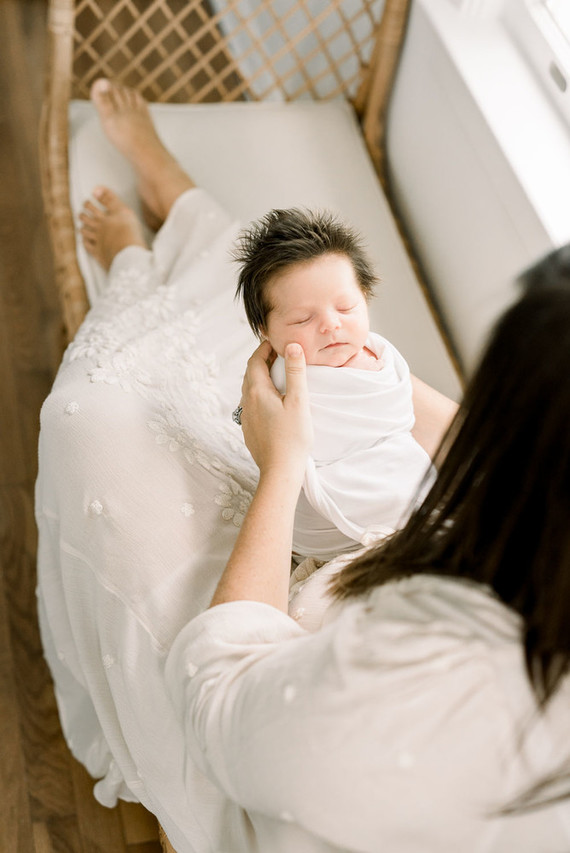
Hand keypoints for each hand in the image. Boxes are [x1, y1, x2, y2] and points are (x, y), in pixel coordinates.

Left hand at [240, 340, 312, 478]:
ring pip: (250, 389)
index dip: (264, 347)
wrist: (279, 470)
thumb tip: (292, 346)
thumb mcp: (298, 401)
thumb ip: (295, 372)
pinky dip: (261, 393)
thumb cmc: (292, 437)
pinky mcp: (249, 429)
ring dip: (262, 378)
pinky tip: (274, 401)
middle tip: (280, 354)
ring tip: (279, 375)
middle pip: (251, 373)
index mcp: (256, 391)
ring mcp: (246, 416)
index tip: (277, 341)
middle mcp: (246, 402)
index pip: (255, 360)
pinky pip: (252, 404)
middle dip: (263, 360)